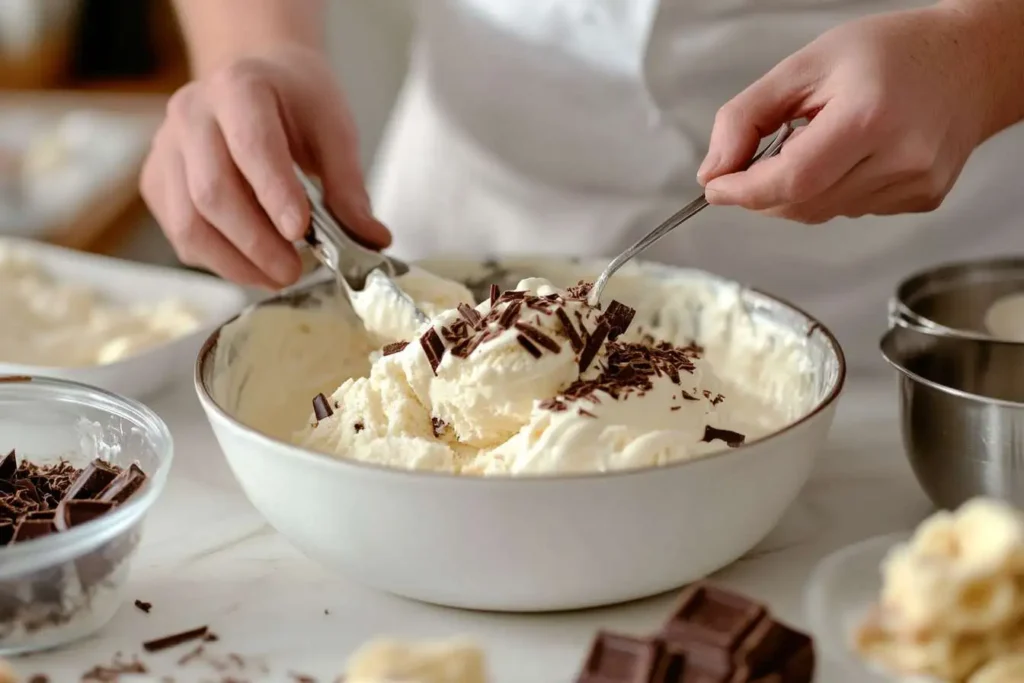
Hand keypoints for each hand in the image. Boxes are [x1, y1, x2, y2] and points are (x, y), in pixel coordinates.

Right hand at [141, 44, 389, 287]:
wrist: (251, 81)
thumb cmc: (295, 104)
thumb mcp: (333, 129)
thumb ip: (349, 186)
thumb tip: (372, 239)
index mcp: (239, 87)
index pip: (251, 145)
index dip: (274, 193)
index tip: (301, 232)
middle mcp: (191, 113)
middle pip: (212, 191)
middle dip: (256, 242)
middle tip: (294, 271)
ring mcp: (167, 148)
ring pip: (188, 221)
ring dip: (235, 262)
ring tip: (277, 276)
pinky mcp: (157, 181)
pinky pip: (180, 233)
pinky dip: (218, 260)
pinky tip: (252, 264)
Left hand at [697, 6, 990, 223]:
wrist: (970, 61)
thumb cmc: (891, 53)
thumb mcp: (805, 65)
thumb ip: (746, 117)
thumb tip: (712, 171)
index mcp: (868, 117)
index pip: (791, 180)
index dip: (744, 191)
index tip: (716, 186)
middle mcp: (900, 158)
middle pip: (802, 205)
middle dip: (762, 193)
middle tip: (756, 161)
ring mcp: (915, 185)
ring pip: (822, 213)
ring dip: (797, 192)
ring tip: (815, 144)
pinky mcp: (922, 200)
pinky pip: (851, 210)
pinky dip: (831, 192)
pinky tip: (849, 157)